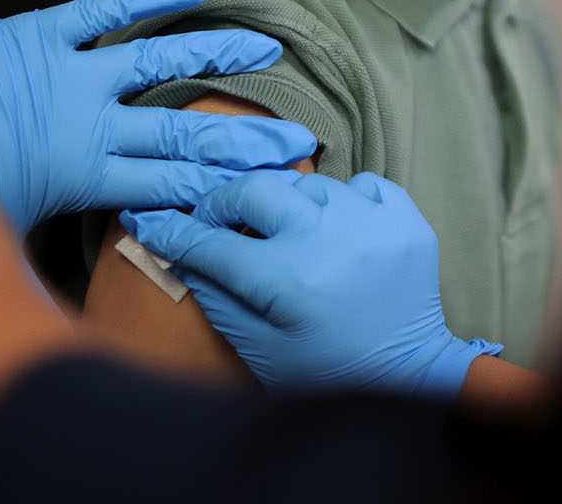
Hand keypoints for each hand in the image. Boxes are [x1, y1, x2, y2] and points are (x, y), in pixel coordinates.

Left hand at [0, 0, 316, 233]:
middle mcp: (91, 121)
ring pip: (158, 59)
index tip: (269, 186)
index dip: (222, 183)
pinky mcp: (42, 33)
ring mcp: (72, 73)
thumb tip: (53, 309)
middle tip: (297, 138)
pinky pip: (107, 11)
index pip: (170, 179)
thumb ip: (39, 257)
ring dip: (213, 52)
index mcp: (84, 172)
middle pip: (183, 129)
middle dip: (243, 137)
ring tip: (265, 46)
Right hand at [122, 170, 500, 397]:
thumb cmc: (326, 373)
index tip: (151, 220)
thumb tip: (180, 251)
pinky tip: (337, 228)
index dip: (173, 231)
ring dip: (288, 204)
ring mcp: (376, 224)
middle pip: (256, 189)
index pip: (212, 243)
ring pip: (308, 183)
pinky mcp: (408, 219)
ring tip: (286, 233)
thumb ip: (218, 296)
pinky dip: (343, 200)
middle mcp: (332, 240)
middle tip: (217, 221)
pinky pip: (362, 183)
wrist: (410, 378)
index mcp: (290, 281)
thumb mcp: (259, 348)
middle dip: (224, 203)